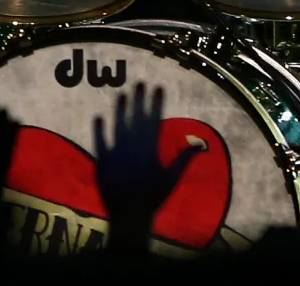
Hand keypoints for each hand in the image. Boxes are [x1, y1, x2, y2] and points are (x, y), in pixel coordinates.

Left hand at [93, 86, 201, 250]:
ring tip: (121, 94)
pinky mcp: (102, 163)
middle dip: (138, 100)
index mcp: (150, 152)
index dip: (156, 103)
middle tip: (139, 82)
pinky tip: (98, 116)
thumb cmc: (153, 197)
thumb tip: (200, 144)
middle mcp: (133, 150)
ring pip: (118, 128)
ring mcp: (116, 156)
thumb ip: (184, 159)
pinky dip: (99, 130)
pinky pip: (99, 143)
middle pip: (136, 120)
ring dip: (120, 110)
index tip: (158, 87)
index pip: (154, 121)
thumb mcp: (171, 179)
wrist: (129, 216)